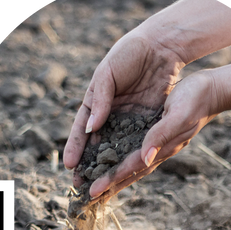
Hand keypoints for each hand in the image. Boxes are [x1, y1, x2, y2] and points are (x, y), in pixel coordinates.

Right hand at [63, 28, 184, 187]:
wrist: (161, 45)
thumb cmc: (129, 53)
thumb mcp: (108, 73)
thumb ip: (101, 99)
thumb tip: (91, 128)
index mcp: (96, 100)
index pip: (82, 128)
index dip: (75, 147)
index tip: (69, 165)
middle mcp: (110, 113)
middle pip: (96, 143)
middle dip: (88, 164)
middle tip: (80, 184)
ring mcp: (128, 118)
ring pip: (115, 147)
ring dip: (108, 165)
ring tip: (100, 183)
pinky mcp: (147, 120)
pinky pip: (136, 141)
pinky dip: (130, 156)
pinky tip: (125, 172)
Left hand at [85, 70, 222, 202]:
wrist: (212, 90)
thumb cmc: (195, 99)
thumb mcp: (178, 114)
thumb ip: (161, 135)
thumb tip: (145, 159)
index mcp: (162, 147)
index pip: (131, 167)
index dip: (111, 179)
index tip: (93, 191)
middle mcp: (158, 149)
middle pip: (130, 173)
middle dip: (109, 186)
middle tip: (88, 200)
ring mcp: (157, 143)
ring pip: (131, 164)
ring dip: (114, 177)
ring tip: (97, 187)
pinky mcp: (155, 133)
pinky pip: (134, 151)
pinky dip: (121, 160)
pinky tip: (112, 161)